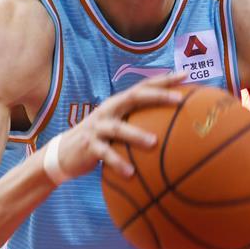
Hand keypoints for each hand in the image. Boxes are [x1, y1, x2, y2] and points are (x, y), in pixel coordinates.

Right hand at [55, 72, 185, 179]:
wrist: (64, 153)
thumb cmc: (101, 139)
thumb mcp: (118, 126)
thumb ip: (138, 121)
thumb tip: (173, 126)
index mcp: (119, 103)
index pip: (143, 86)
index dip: (164, 80)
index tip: (185, 75)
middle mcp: (109, 110)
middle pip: (134, 97)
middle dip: (157, 96)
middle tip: (179, 100)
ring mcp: (98, 127)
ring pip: (119, 128)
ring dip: (136, 134)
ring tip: (154, 143)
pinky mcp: (89, 146)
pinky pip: (105, 154)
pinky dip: (118, 163)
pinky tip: (131, 173)